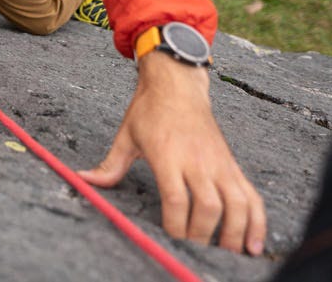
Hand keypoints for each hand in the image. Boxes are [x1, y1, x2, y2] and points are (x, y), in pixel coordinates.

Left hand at [76, 52, 265, 253]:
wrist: (178, 85)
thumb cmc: (149, 110)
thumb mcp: (125, 135)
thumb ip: (109, 165)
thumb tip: (83, 180)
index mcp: (167, 155)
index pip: (176, 198)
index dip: (176, 223)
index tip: (170, 238)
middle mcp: (197, 161)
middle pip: (208, 206)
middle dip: (202, 234)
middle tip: (192, 250)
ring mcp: (219, 164)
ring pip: (237, 204)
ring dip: (234, 233)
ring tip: (226, 254)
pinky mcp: (232, 166)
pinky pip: (252, 197)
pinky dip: (257, 222)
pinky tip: (253, 244)